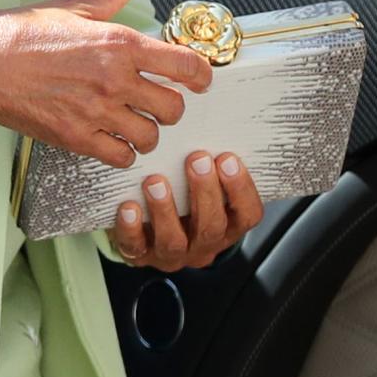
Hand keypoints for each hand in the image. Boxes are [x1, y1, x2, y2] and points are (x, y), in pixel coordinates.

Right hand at [0, 0, 213, 166]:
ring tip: (131, 123)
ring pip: (150, 136)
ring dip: (145, 131)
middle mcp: (114, 80)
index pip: (186, 66)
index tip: (199, 81)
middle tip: (155, 102)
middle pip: (174, 107)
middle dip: (169, 106)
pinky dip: (120, 151)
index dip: (201, 76)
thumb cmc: (17, 34)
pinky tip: (109, 139)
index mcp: (118, 44)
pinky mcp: (74, 138)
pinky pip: (120, 156)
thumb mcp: (71, 6)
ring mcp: (95, 113)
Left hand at [108, 152, 263, 270]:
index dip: (241, 189)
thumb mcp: (205, 184)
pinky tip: (128, 207)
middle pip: (212, 227)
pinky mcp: (140, 256)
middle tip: (197, 159)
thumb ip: (212, 165)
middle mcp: (203, 245)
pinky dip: (131, 228)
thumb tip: (215, 120)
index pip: (247, 214)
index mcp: (227, 226)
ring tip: (155, 182)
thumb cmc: (182, 199)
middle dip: (205, 192)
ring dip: (165, 210)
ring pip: (174, 241)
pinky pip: (135, 248)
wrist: (147, 232)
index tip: (228, 158)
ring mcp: (171, 254)